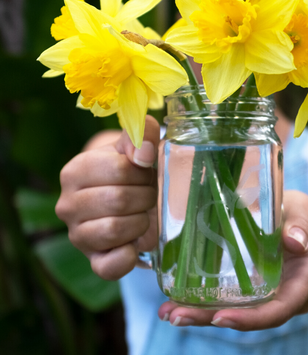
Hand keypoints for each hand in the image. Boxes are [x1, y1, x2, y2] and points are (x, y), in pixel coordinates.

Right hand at [56, 116, 159, 279]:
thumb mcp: (136, 146)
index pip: (120, 170)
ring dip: (141, 221)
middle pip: (120, 200)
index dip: (143, 172)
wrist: (125, 196)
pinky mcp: (92, 260)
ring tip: (142, 214)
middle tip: (148, 194)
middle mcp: (67, 205)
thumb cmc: (132, 169)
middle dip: (146, 196)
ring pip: (116, 229)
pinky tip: (136, 243)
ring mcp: (77, 235)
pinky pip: (110, 266)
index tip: (145, 173)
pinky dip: (129, 255)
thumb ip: (142, 135)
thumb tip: (144, 154)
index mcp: (75, 171)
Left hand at [157, 189, 307, 329]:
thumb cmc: (306, 215)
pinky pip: (231, 298)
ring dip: (202, 314)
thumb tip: (295, 242)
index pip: (279, 309)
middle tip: (177, 316)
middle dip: (213, 319)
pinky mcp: (253, 286)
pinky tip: (178, 299)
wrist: (304, 221)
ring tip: (168, 312)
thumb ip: (301, 226)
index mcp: (304, 282)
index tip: (221, 317)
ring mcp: (268, 293)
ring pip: (237, 311)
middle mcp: (285, 295)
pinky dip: (205, 301)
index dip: (251, 318)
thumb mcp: (306, 213)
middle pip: (251, 317)